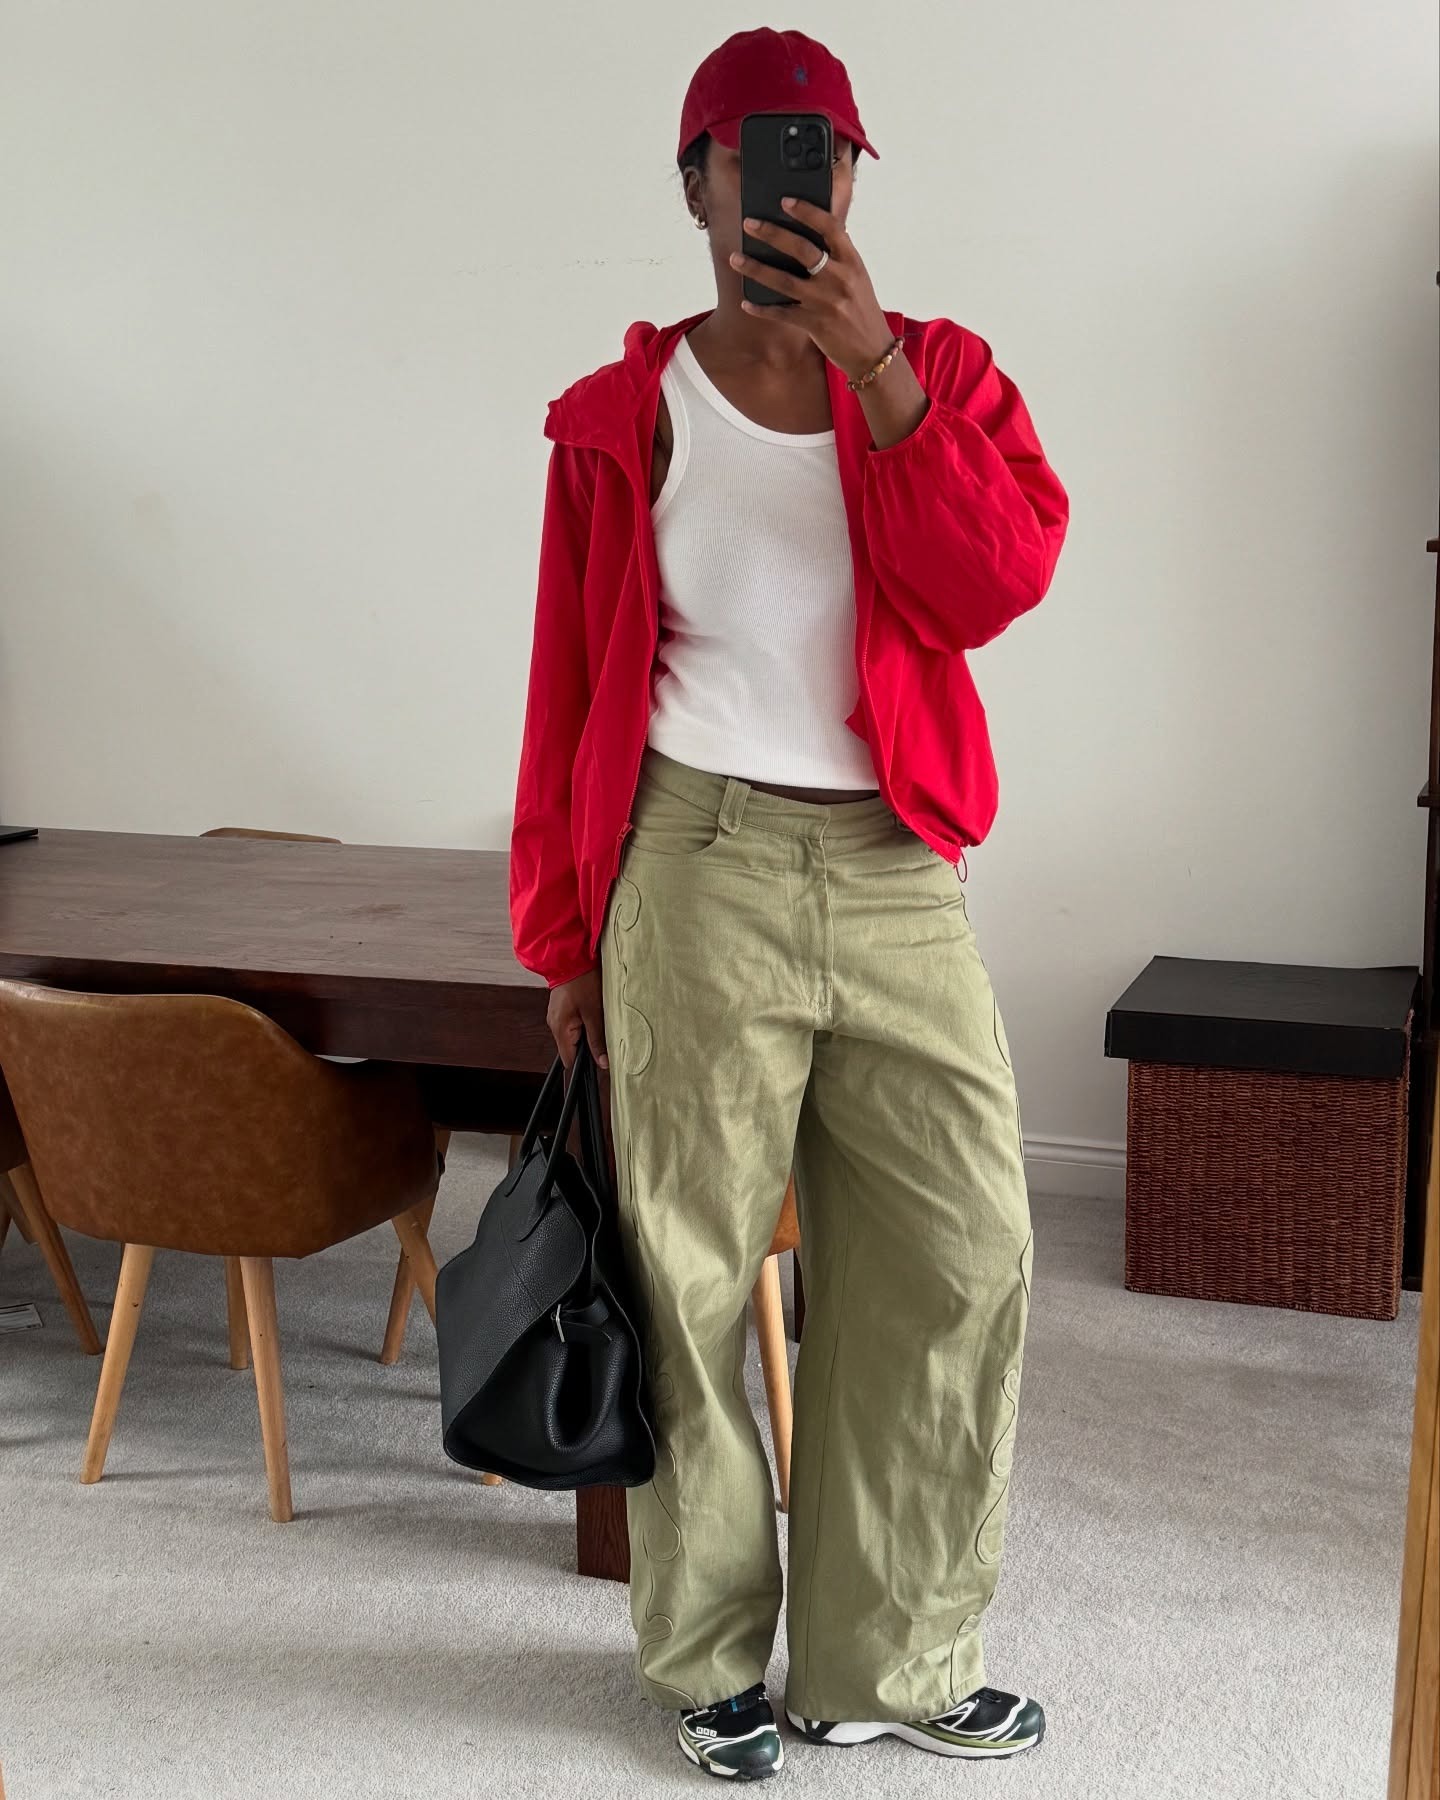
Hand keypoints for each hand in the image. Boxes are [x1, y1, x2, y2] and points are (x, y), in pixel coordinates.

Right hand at [547, 968, 607, 1070]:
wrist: (572, 957)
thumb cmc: (583, 981)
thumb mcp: (594, 1012)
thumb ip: (597, 1039)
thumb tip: (602, 1062)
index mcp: (560, 1028)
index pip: (568, 1060)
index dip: (584, 1063)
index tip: (599, 1059)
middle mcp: (554, 1024)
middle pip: (571, 1048)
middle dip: (588, 1045)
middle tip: (603, 1032)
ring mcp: (556, 1016)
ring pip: (573, 1035)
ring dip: (586, 1032)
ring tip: (597, 1018)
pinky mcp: (561, 1008)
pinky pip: (572, 1023)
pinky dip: (583, 1022)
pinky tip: (591, 1011)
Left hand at [730, 195, 893, 381]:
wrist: (872, 350)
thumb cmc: (860, 309)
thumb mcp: (856, 277)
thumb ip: (836, 257)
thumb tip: (804, 236)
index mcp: (852, 261)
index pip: (830, 227)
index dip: (807, 211)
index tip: (785, 201)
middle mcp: (839, 278)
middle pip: (801, 249)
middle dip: (772, 233)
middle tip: (749, 223)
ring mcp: (825, 302)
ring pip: (784, 280)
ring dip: (756, 268)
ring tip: (735, 258)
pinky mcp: (815, 324)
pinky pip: (781, 313)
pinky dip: (762, 308)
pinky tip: (746, 303)